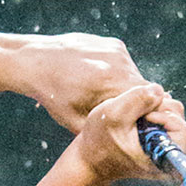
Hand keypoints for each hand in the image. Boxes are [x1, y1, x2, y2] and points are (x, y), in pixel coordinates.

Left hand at [6, 33, 146, 131]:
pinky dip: (117, 73)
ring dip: (125, 87)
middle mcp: (119, 64)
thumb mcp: (77, 123)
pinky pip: (125, 64)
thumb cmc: (55, 96)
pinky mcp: (115, 44)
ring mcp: (118, 51)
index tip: (136, 123)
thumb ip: (105, 129)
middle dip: (134, 101)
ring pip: (134, 76)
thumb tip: (128, 141)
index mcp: (111, 85)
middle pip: (142, 89)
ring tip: (101, 93)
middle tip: (116, 111)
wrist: (37, 61)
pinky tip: (97, 77)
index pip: (148, 101)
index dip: (146, 113)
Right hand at [72, 81, 185, 185]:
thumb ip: (138, 99)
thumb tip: (160, 90)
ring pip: (174, 112)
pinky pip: (165, 112)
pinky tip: (135, 115)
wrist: (89, 159)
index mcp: (161, 159)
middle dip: (161, 106)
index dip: (167, 115)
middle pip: (181, 117)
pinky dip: (152, 107)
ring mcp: (163, 144)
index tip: (145, 118)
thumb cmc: (99, 141)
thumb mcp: (114, 115)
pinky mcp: (158, 136)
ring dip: (155, 105)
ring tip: (134, 114)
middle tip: (138, 113)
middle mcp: (167, 154)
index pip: (185, 131)